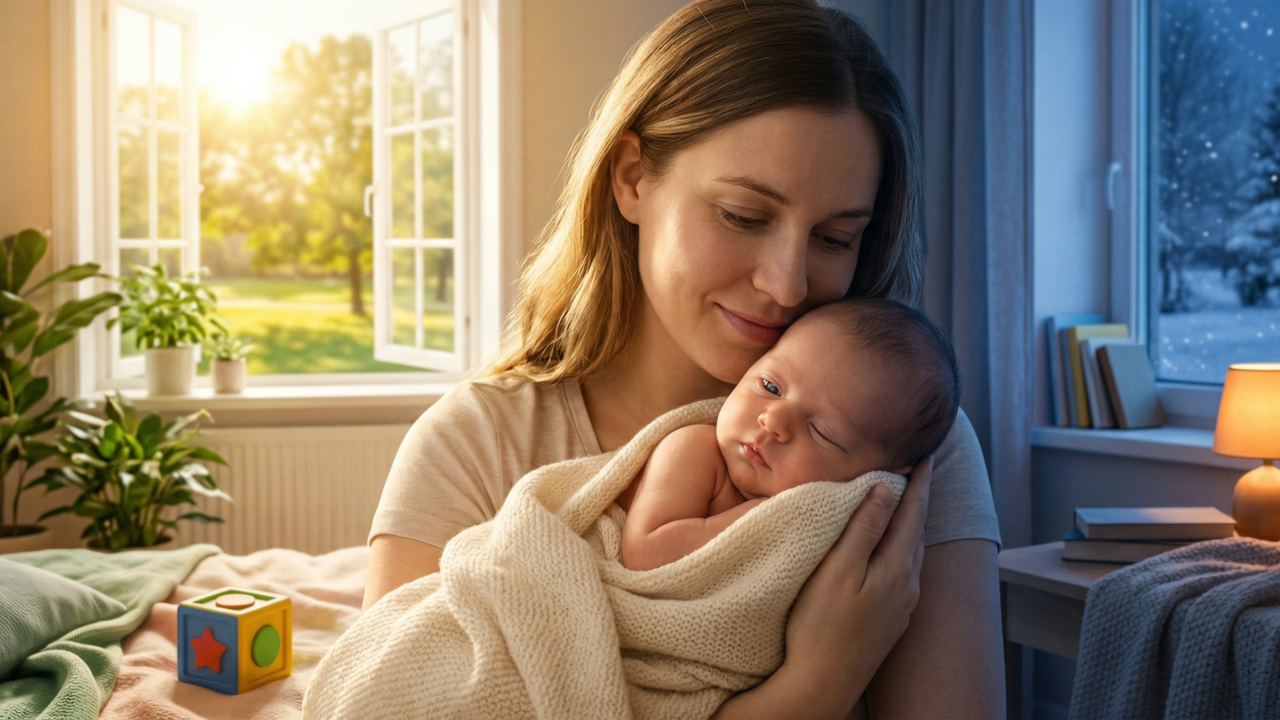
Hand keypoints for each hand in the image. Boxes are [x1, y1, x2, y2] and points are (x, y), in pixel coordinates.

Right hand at [775, 457, 933, 717]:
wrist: (821, 685)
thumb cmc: (820, 625)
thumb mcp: (838, 569)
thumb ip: (864, 527)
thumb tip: (887, 488)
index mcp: (897, 567)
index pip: (914, 511)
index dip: (919, 480)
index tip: (927, 452)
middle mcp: (908, 585)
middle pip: (917, 530)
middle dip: (918, 498)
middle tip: (918, 468)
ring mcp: (902, 606)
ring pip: (911, 552)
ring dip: (910, 524)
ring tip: (904, 502)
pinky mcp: (891, 622)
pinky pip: (902, 572)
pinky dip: (899, 549)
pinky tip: (889, 551)